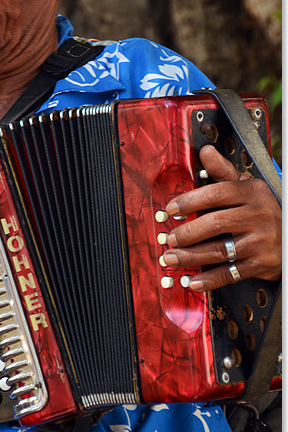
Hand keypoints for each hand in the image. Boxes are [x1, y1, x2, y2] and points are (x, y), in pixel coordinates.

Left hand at [162, 145, 280, 290]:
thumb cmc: (262, 210)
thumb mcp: (248, 187)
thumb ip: (224, 172)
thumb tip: (206, 151)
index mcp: (252, 193)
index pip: (217, 193)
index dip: (191, 201)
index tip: (171, 209)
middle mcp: (257, 216)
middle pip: (216, 223)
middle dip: (188, 233)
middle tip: (169, 238)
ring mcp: (260, 242)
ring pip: (220, 250)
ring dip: (191, 256)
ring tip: (171, 258)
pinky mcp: (260, 264)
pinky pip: (230, 273)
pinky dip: (209, 279)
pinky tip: (193, 280)